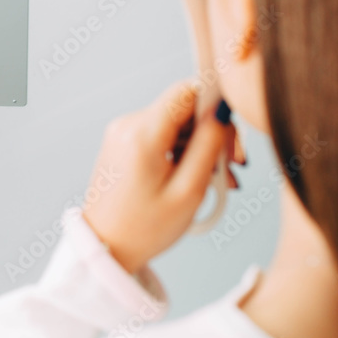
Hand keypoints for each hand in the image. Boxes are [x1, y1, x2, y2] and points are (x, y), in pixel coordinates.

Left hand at [81, 80, 244, 273]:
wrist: (104, 247)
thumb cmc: (144, 228)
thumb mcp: (189, 190)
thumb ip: (209, 144)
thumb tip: (222, 109)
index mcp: (142, 133)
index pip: (188, 90)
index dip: (217, 106)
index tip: (232, 140)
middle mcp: (128, 124)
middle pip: (184, 107)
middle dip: (213, 132)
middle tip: (232, 167)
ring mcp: (122, 132)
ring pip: (176, 122)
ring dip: (200, 145)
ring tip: (217, 180)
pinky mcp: (122, 142)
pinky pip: (161, 134)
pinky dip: (181, 151)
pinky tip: (195, 177)